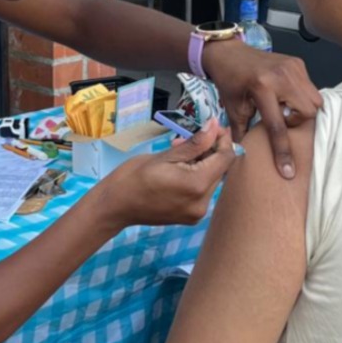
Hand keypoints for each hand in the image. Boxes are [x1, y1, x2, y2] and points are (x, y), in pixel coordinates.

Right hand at [96, 120, 236, 230]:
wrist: (115, 206)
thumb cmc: (134, 176)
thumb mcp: (166, 155)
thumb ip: (195, 143)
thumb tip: (215, 125)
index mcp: (197, 185)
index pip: (225, 159)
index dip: (223, 140)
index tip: (215, 126)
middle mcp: (203, 203)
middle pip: (220, 170)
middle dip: (209, 150)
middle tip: (188, 138)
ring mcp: (197, 212)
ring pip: (211, 180)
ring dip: (201, 162)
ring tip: (179, 151)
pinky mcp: (191, 216)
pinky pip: (202, 191)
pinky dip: (195, 176)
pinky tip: (178, 168)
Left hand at [201, 39, 321, 179]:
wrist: (229, 53)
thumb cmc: (230, 82)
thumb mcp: (233, 110)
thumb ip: (242, 134)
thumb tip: (245, 159)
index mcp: (262, 88)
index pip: (278, 126)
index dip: (283, 151)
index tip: (288, 171)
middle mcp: (282, 76)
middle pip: (308, 111)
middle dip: (297, 121)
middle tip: (280, 117)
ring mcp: (293, 67)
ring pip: (314, 100)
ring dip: (301, 109)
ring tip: (283, 106)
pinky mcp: (298, 63)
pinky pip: (310, 87)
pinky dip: (302, 96)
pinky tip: (286, 96)